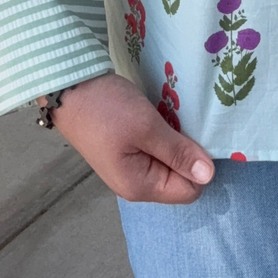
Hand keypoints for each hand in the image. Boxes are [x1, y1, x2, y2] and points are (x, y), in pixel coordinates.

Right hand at [48, 73, 214, 202]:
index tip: (198, 135)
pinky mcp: (125, 150)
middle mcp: (135, 185)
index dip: (199, 164)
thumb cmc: (107, 108)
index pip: (189, 190)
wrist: (68, 87)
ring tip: (171, 114)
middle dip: (186, 151)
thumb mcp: (146, 127)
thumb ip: (177, 152)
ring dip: (174, 139)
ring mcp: (129, 167)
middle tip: (183, 120)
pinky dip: (161, 133)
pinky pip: (155, 149)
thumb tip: (208, 176)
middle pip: (179, 176)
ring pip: (168, 160)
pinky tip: (160, 114)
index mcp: (140, 187)